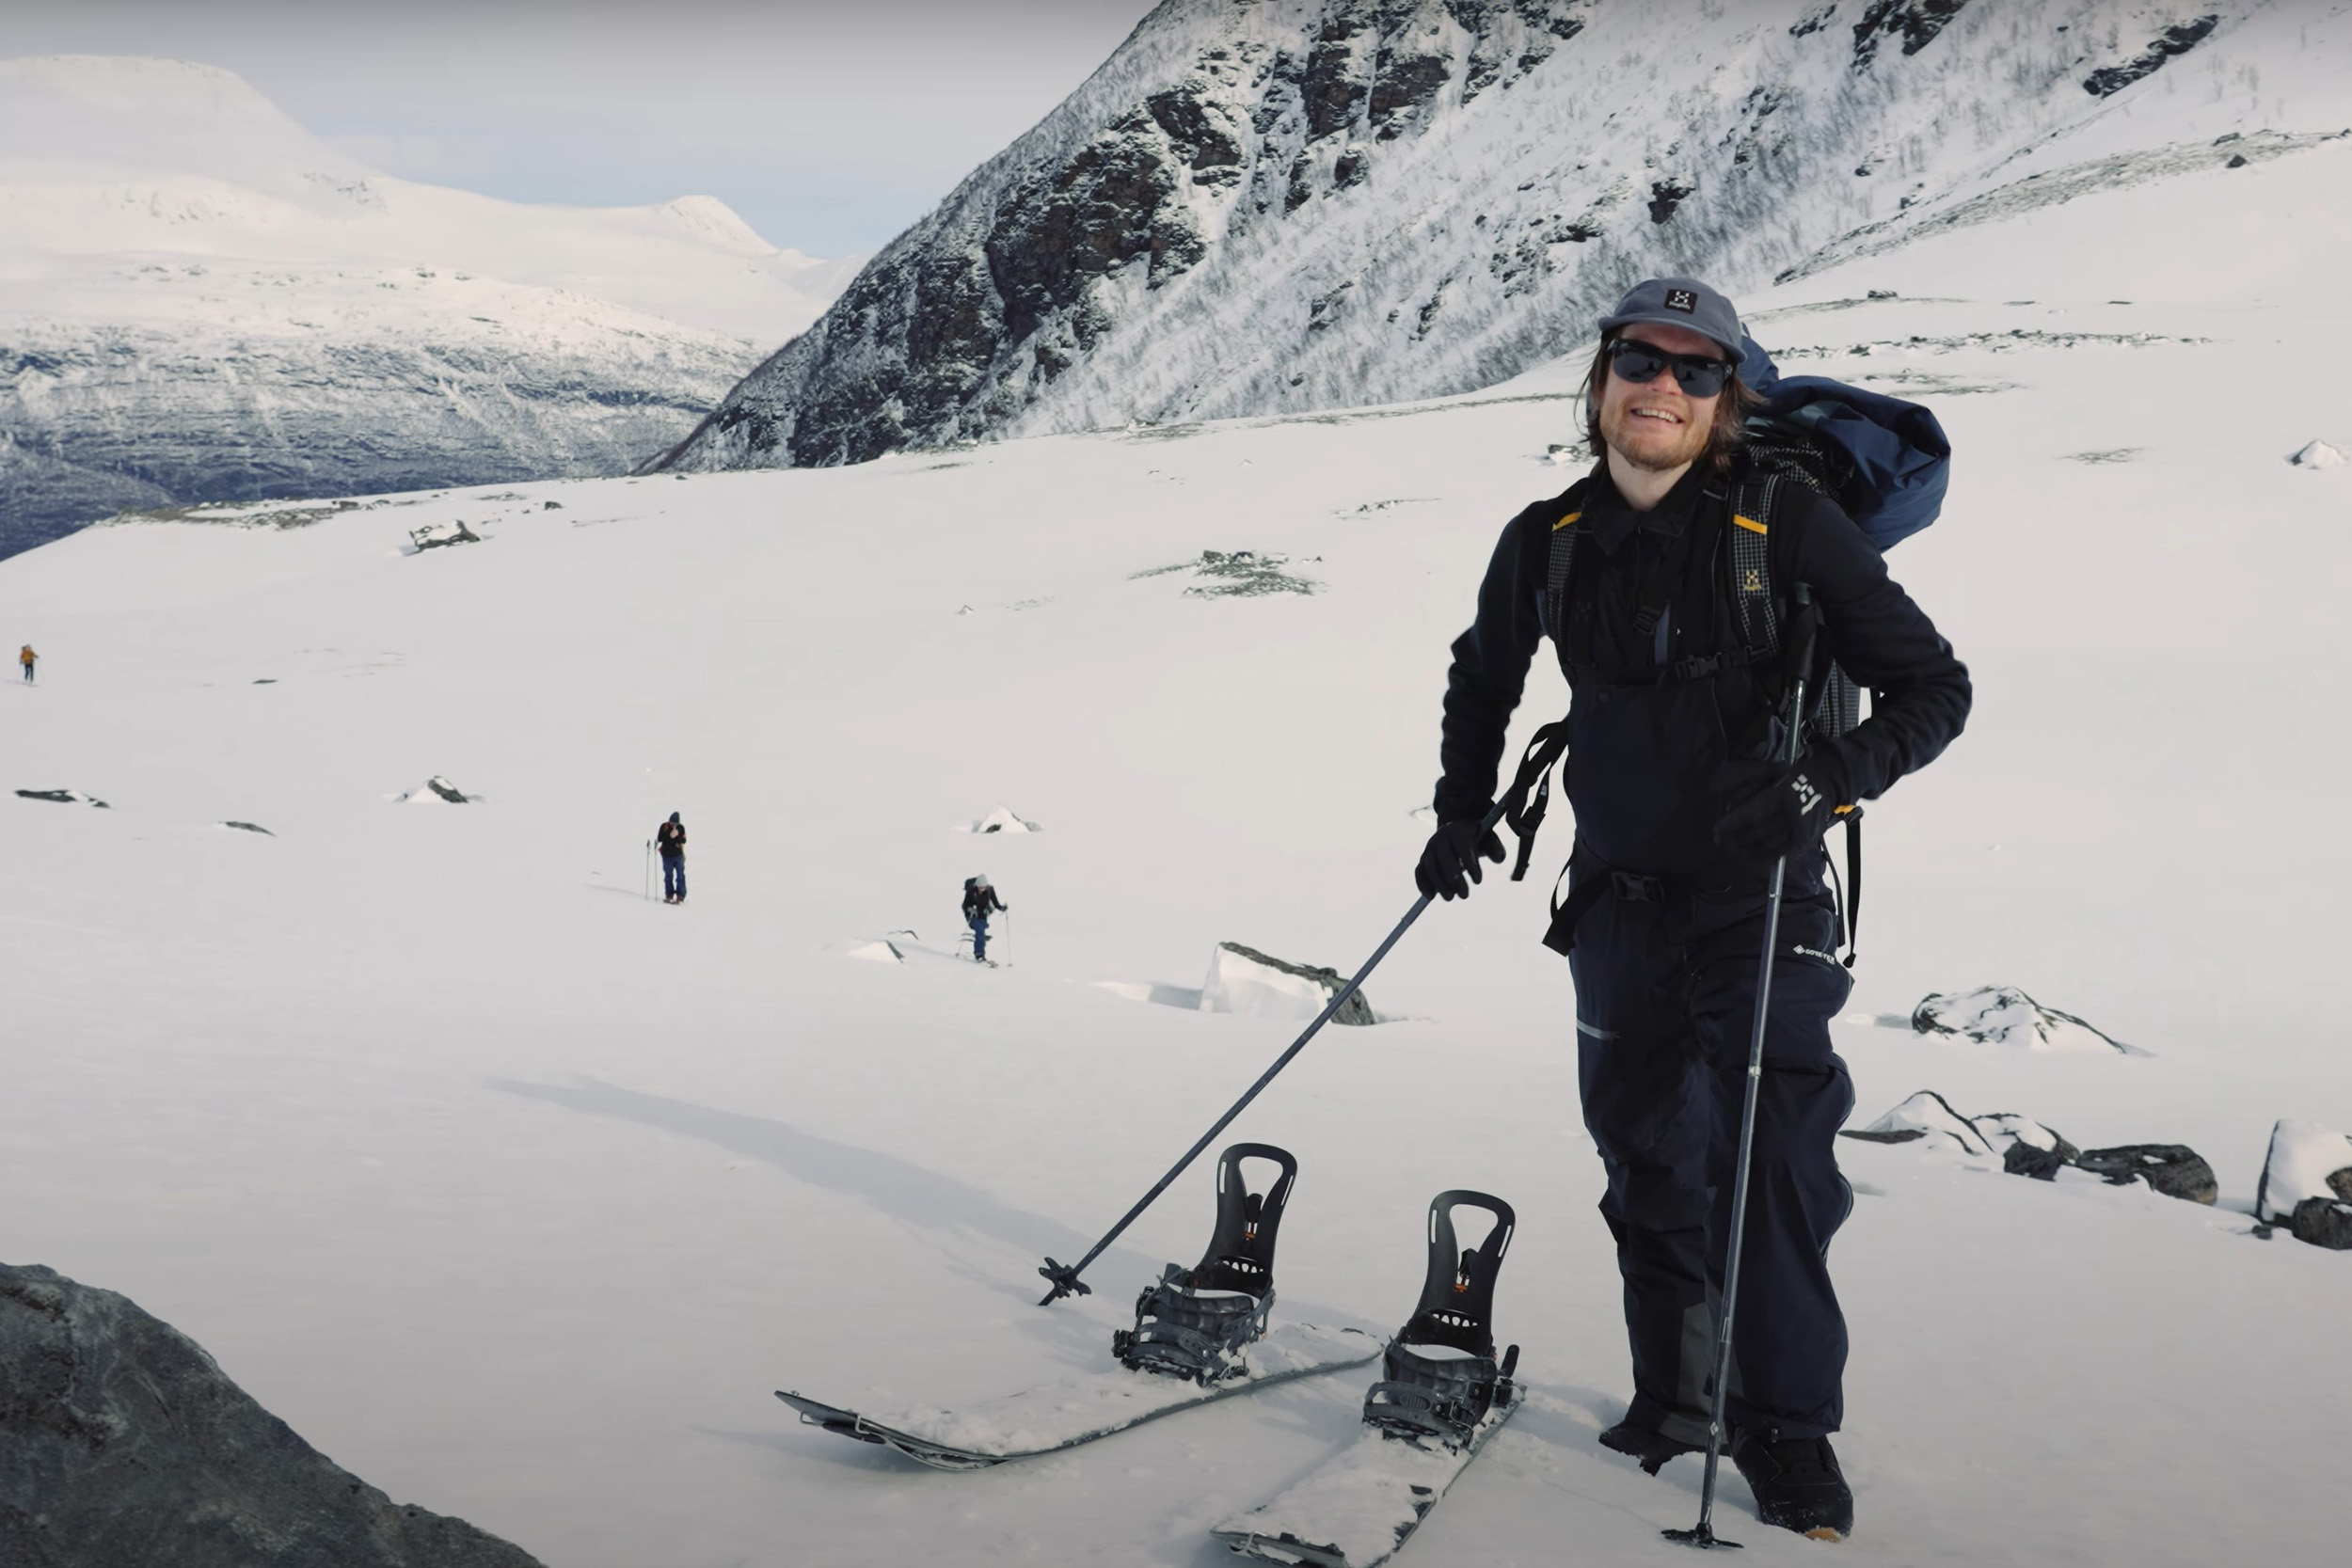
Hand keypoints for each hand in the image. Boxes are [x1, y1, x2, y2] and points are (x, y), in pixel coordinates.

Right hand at [1416, 819, 1504, 899]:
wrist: (1459, 830)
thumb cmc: (1477, 838)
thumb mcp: (1489, 839)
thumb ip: (1496, 848)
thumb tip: (1498, 858)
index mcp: (1459, 830)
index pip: (1463, 846)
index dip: (1470, 864)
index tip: (1478, 881)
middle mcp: (1441, 838)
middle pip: (1444, 859)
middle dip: (1454, 879)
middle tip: (1464, 895)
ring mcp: (1430, 848)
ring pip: (1430, 866)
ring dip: (1439, 884)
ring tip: (1450, 898)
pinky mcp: (1424, 858)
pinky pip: (1419, 871)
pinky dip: (1422, 884)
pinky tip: (1430, 896)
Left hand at [1717, 759, 1847, 859]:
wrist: (1829, 783)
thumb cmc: (1793, 777)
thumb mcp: (1771, 774)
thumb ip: (1749, 789)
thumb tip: (1729, 808)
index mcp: (1780, 795)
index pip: (1751, 813)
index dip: (1732, 824)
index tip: (1717, 830)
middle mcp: (1790, 813)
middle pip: (1757, 831)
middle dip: (1736, 839)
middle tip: (1721, 842)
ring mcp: (1799, 828)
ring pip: (1769, 844)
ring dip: (1747, 850)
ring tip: (1733, 851)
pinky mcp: (1806, 839)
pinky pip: (1783, 852)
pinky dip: (1767, 857)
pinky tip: (1754, 859)